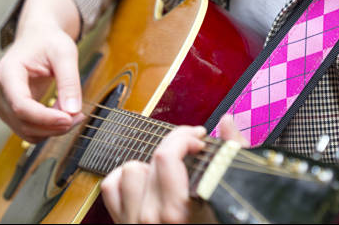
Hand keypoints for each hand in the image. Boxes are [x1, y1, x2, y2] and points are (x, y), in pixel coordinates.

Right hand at [0, 0, 83, 141]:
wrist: (37, 37)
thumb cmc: (49, 41)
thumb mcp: (65, 53)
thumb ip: (69, 81)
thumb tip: (73, 111)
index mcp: (7, 72)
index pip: (21, 105)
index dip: (45, 117)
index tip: (69, 119)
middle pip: (23, 121)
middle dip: (53, 125)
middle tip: (79, 117)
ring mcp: (1, 103)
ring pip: (25, 130)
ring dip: (51, 130)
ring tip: (75, 116)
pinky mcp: (9, 111)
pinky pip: (27, 128)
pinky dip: (46, 128)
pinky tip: (63, 116)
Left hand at [100, 117, 246, 223]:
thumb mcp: (224, 200)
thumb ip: (227, 156)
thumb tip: (226, 123)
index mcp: (177, 211)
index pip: (168, 154)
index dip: (186, 137)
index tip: (200, 139)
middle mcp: (150, 217)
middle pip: (153, 158)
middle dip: (176, 146)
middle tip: (192, 148)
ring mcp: (133, 222)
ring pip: (130, 170)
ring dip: (151, 165)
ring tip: (169, 170)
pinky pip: (111, 188)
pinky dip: (125, 178)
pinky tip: (145, 180)